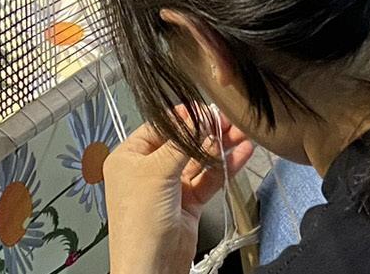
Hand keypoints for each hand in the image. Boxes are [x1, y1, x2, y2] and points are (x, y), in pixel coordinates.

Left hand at [104, 112, 254, 273]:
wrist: (151, 268)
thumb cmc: (139, 224)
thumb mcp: (157, 173)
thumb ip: (180, 143)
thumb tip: (196, 117)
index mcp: (129, 158)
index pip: (159, 127)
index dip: (183, 117)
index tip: (205, 110)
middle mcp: (148, 170)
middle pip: (181, 142)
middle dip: (206, 131)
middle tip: (228, 121)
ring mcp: (170, 187)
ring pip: (198, 160)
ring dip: (220, 146)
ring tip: (241, 133)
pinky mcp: (189, 203)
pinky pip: (209, 179)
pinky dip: (225, 166)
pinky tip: (241, 154)